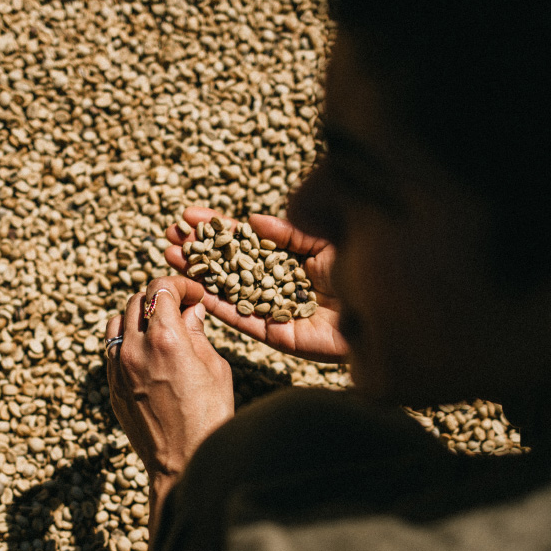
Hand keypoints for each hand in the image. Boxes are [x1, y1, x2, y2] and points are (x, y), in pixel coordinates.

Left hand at [105, 277, 234, 492]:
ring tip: (161, 329)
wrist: (181, 463)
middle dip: (161, 298)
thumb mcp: (215, 369)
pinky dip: (129, 341)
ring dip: (139, 316)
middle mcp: (135, 348)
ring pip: (119, 321)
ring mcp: (118, 367)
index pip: (160, 288)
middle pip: (137, 300)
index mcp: (165, 339)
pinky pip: (113, 348)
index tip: (193, 294)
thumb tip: (191, 311)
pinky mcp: (112, 385)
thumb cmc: (208, 417)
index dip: (179, 284)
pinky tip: (149, 353)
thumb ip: (198, 333)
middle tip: (181, 309)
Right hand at [164, 206, 347, 363]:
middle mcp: (275, 283)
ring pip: (227, 290)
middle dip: (198, 250)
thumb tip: (253, 220)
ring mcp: (273, 308)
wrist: (382, 308)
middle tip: (169, 235)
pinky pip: (242, 318)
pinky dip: (218, 305)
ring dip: (198, 274)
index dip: (215, 229)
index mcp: (286, 259)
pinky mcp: (277, 334)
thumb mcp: (322, 241)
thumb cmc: (360, 270)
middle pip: (228, 264)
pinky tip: (195, 289)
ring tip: (169, 256)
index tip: (187, 215)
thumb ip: (288, 233)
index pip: (242, 240)